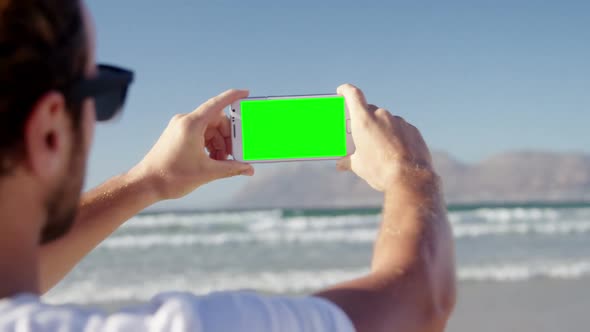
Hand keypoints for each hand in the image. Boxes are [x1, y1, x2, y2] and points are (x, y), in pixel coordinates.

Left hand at [133, 89, 254, 199]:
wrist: (146, 183)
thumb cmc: (172, 176)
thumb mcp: (207, 172)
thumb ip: (231, 168)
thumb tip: (249, 169)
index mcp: (192, 124)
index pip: (217, 104)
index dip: (233, 97)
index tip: (246, 93)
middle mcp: (185, 121)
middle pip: (216, 120)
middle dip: (228, 136)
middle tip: (234, 153)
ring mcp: (180, 127)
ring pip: (209, 128)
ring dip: (219, 142)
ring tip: (221, 161)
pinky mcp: (177, 134)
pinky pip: (200, 133)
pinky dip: (209, 144)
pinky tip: (212, 159)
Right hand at [336, 84, 432, 191]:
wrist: (410, 179)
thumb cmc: (380, 171)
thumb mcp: (359, 166)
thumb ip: (349, 161)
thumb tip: (341, 164)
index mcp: (363, 121)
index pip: (353, 94)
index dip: (346, 90)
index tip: (342, 91)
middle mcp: (381, 116)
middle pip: (369, 110)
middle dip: (364, 119)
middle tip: (361, 133)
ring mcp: (399, 121)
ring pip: (386, 121)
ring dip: (382, 129)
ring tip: (380, 147)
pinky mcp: (412, 130)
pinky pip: (400, 128)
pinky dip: (396, 136)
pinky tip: (395, 150)